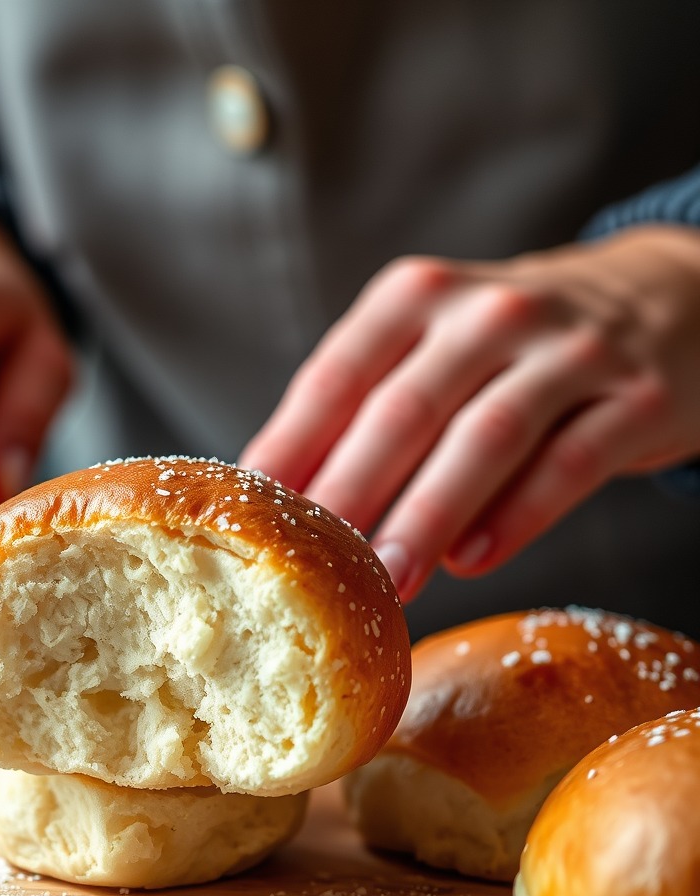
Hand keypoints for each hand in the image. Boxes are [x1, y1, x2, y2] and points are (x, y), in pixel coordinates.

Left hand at [241, 225, 699, 600]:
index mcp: (418, 297)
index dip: (291, 446)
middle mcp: (489, 312)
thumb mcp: (435, 345)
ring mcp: (568, 349)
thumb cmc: (513, 345)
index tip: (255, 514)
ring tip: (389, 579)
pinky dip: (516, 515)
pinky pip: (569, 462)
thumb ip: (368, 405)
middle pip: (404, 409)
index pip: (338, 375)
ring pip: (485, 436)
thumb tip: (285, 495)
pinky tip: (473, 559)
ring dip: (428, 515)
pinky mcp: (635, 396)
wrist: (663, 297)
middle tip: (315, 566)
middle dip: (352, 491)